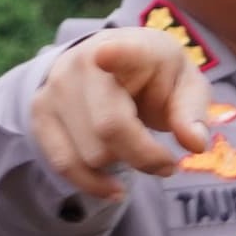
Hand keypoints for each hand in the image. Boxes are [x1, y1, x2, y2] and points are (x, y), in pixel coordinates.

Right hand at [29, 30, 213, 199]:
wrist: (109, 59)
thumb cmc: (155, 77)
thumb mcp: (185, 85)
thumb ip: (192, 112)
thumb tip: (195, 144)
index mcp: (130, 48)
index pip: (121, 51)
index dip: (113, 54)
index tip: (106, 54)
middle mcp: (83, 62)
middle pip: (110, 129)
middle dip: (144, 156)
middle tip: (165, 162)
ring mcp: (56, 87)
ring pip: (90, 154)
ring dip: (120, 165)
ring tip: (135, 152)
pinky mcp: (40, 111)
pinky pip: (63, 165)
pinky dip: (92, 184)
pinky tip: (113, 188)